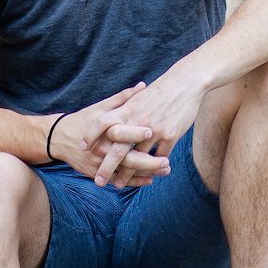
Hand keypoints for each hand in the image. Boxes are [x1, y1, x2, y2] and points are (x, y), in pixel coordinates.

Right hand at [48, 83, 170, 187]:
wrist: (59, 138)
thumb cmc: (84, 118)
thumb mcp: (101, 107)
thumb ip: (123, 98)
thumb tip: (144, 86)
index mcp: (103, 130)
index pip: (121, 132)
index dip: (136, 132)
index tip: (153, 131)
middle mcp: (102, 149)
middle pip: (127, 158)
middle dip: (148, 162)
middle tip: (167, 162)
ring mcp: (99, 163)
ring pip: (126, 173)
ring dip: (146, 173)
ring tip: (165, 170)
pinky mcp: (97, 173)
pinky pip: (118, 180)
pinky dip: (134, 181)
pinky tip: (150, 179)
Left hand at [80, 61, 204, 187]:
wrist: (184, 83)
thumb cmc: (160, 90)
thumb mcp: (138, 97)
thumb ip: (124, 109)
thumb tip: (110, 122)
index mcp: (128, 109)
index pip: (103, 123)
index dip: (91, 134)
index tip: (83, 147)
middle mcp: (138, 121)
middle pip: (118, 149)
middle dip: (107, 167)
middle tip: (98, 181)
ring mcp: (155, 130)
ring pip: (138, 159)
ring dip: (128, 174)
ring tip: (119, 184)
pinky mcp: (170, 136)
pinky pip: (159, 157)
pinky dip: (152, 169)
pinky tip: (147, 176)